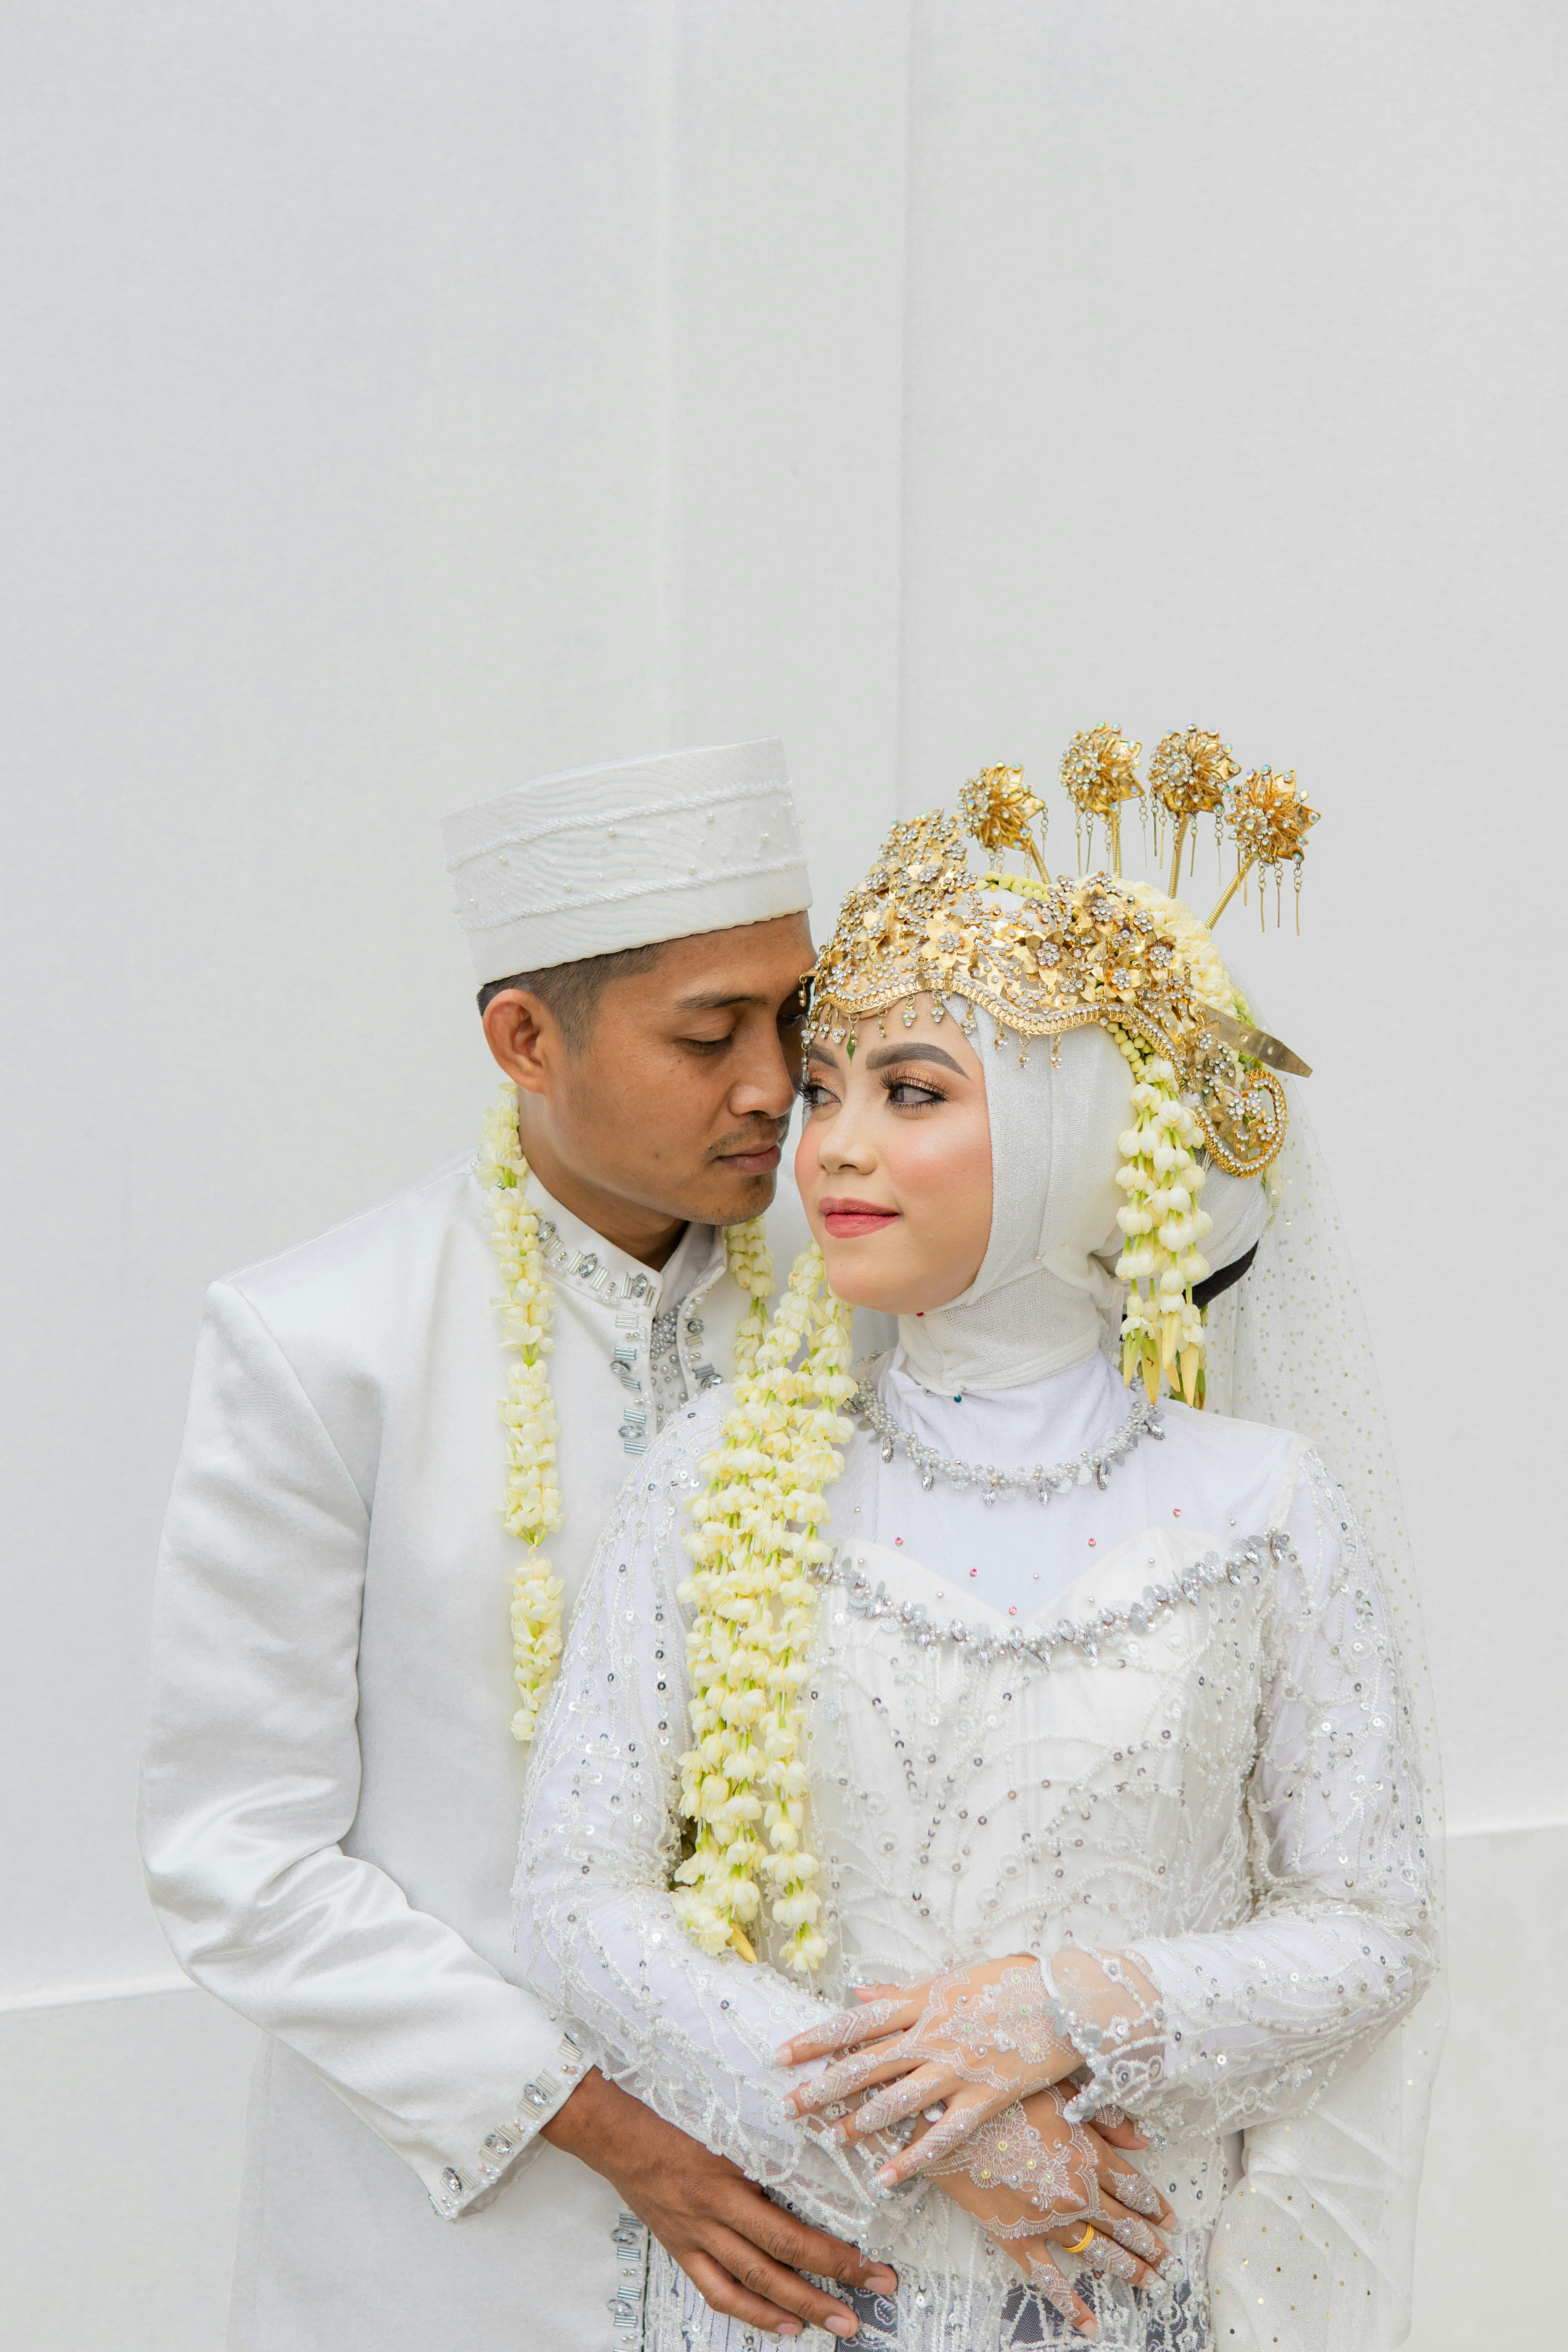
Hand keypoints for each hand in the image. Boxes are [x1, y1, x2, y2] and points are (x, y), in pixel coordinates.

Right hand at [542, 2067, 896, 2340]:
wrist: (617, 2134)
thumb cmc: (673, 2117)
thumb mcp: (728, 2126)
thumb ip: (767, 2150)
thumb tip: (817, 2171)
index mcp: (729, 2182)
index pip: (792, 2232)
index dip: (835, 2256)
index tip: (871, 2266)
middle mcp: (714, 2217)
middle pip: (780, 2263)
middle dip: (831, 2285)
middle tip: (873, 2296)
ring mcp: (696, 2238)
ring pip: (752, 2286)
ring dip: (797, 2308)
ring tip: (835, 2323)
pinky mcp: (682, 2248)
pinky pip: (718, 2291)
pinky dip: (751, 2312)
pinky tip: (779, 2324)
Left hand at [778, 1956, 1078, 2185]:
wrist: (1066, 1999)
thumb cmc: (1010, 1982)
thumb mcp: (951, 1978)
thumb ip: (903, 1991)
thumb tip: (857, 1992)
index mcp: (922, 2002)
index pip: (856, 2023)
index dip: (816, 2039)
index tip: (781, 2054)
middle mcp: (932, 2036)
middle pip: (866, 2064)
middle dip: (824, 2087)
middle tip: (787, 2107)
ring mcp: (957, 2069)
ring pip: (897, 2101)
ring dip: (860, 2123)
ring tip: (830, 2140)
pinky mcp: (985, 2097)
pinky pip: (942, 2134)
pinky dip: (912, 2158)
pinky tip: (885, 2178)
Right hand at [918, 2086, 1175, 2341]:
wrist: (946, 2121)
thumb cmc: (1003, 2094)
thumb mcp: (1062, 2090)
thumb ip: (1106, 2117)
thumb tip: (1142, 2142)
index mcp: (1089, 2155)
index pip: (1135, 2189)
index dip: (1156, 2206)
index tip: (1169, 2220)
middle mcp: (1076, 2193)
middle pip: (1124, 2225)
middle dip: (1150, 2244)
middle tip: (1167, 2260)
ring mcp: (1048, 2221)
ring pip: (1099, 2252)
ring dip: (1129, 2268)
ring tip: (1150, 2281)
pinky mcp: (1019, 2238)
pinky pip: (1050, 2279)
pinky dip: (1072, 2305)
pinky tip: (1092, 2325)